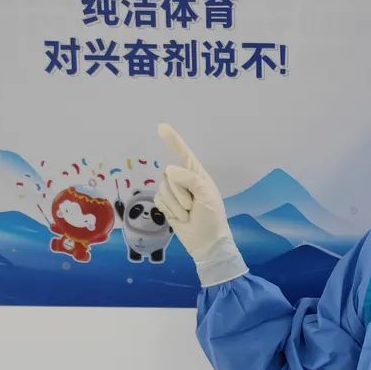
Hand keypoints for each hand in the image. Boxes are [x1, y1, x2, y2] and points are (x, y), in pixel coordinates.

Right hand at [157, 124, 245, 284]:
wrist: (205, 242)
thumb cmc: (212, 218)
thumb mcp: (206, 194)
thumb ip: (190, 178)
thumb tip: (169, 171)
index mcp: (197, 174)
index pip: (184, 153)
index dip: (173, 140)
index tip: (161, 127)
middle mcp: (184, 180)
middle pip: (170, 174)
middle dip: (181, 193)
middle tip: (194, 206)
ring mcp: (173, 192)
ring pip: (163, 188)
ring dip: (177, 205)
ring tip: (189, 214)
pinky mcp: (165, 204)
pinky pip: (159, 199)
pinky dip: (169, 210)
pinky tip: (179, 217)